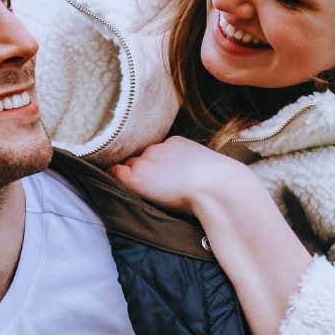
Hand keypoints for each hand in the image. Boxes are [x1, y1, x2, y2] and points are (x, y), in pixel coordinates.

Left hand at [109, 136, 254, 214]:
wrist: (216, 186)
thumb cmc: (218, 182)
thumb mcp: (204, 164)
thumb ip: (188, 164)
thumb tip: (183, 176)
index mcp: (176, 143)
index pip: (155, 152)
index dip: (154, 165)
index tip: (159, 176)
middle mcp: (157, 148)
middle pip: (139, 158)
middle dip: (141, 169)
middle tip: (152, 185)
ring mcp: (146, 161)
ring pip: (130, 167)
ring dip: (133, 176)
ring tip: (146, 191)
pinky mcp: (136, 178)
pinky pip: (117, 175)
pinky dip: (117, 179)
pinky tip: (123, 188)